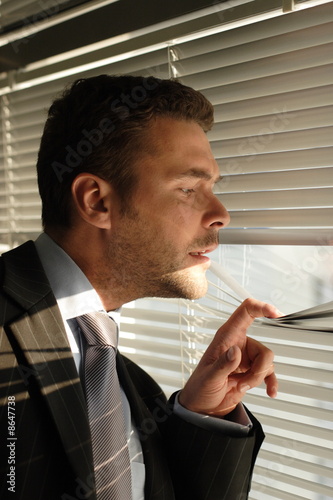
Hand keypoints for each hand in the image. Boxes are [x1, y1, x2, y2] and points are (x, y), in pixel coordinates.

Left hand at [178, 298, 280, 416]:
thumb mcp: (209, 377)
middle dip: (258, 370)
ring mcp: (247, 357)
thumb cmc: (200, 387)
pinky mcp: (252, 370)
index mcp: (226, 337)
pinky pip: (270, 373)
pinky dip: (271, 382)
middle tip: (242, 383)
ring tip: (241, 386)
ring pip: (268, 362)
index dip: (261, 307)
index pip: (246, 312)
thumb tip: (235, 351)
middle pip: (264, 349)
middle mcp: (239, 343)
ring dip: (258, 378)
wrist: (203, 406)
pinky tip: (270, 391)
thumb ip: (223, 364)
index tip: (276, 314)